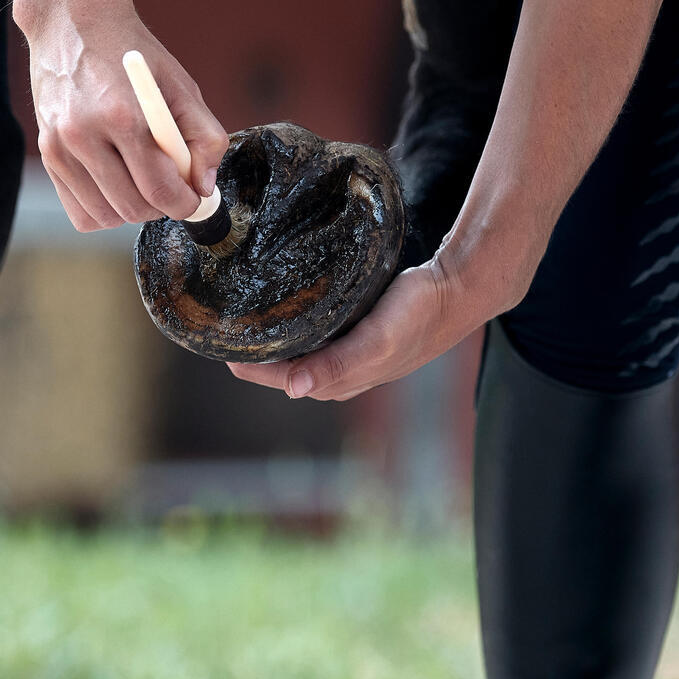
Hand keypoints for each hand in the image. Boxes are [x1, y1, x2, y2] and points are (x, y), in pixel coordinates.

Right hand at [25, 7, 229, 231]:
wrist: (72, 23)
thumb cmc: (131, 55)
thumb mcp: (180, 85)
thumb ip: (204, 137)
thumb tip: (203, 186)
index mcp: (122, 116)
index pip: (159, 189)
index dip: (185, 204)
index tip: (193, 200)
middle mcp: (83, 135)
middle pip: (132, 208)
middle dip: (161, 207)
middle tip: (172, 188)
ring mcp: (58, 147)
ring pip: (104, 216)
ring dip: (132, 210)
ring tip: (143, 182)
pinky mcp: (45, 154)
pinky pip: (79, 211)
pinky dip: (104, 209)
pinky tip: (117, 184)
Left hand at [227, 243, 527, 400]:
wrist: (458, 290)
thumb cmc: (420, 315)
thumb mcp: (377, 340)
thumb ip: (338, 365)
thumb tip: (293, 388)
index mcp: (341, 380)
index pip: (280, 377)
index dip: (250, 365)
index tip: (220, 346)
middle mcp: (342, 372)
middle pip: (284, 369)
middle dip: (254, 355)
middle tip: (222, 331)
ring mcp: (350, 354)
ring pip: (298, 354)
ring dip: (272, 344)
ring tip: (243, 323)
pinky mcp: (357, 333)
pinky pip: (314, 337)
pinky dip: (294, 330)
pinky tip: (284, 313)